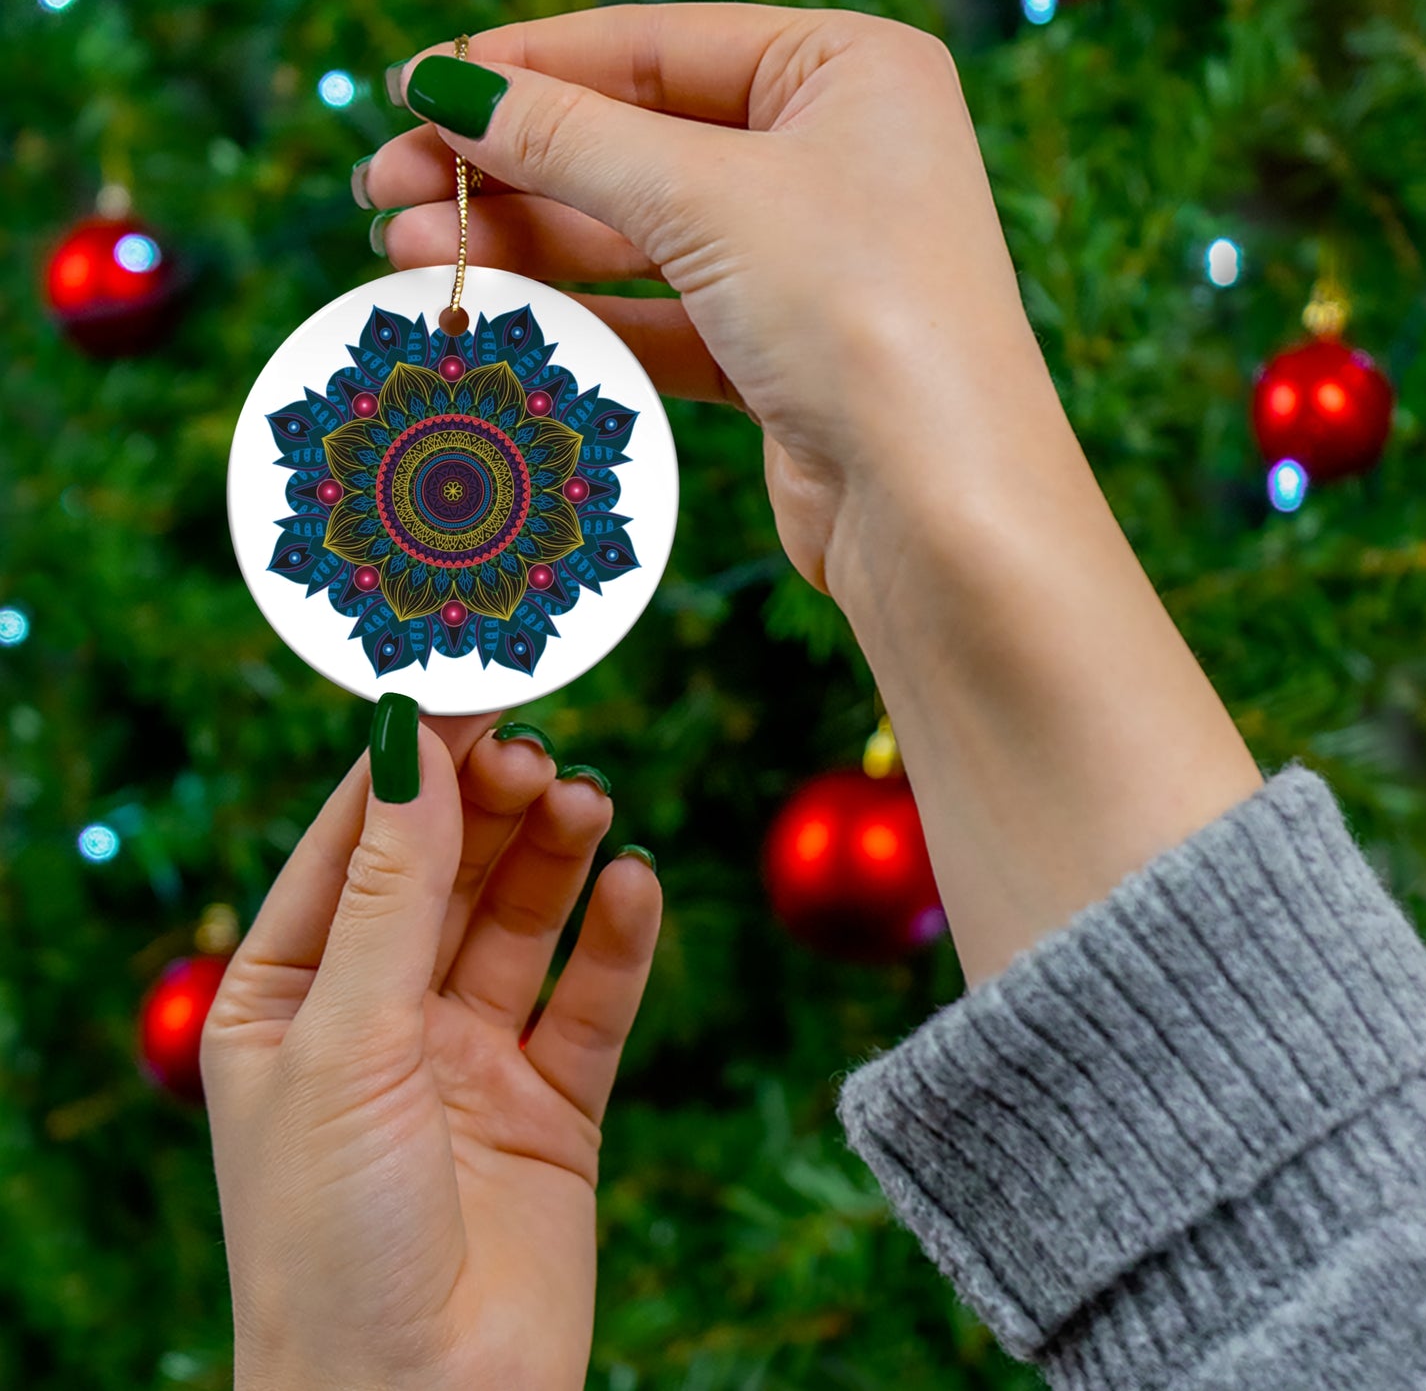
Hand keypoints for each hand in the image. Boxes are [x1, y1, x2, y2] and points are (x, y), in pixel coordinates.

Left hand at [202, 711, 661, 1390]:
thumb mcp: (346, 1041)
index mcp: (289, 997)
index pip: (353, 844)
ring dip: (555, 856)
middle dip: (490, 805)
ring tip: (587, 802)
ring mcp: (469, 1058)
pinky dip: (618, 940)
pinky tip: (635, 886)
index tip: (468, 686)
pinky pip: (591, 1000)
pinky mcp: (552, 1105)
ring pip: (521, 921)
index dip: (410, 764)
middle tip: (538, 751)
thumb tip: (413, 744)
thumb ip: (392, 891)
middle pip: (446, 871)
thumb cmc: (332, 1239)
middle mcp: (380, 1017)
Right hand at [362, 6, 1262, 985]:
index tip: (415, 92)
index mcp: (848, 72)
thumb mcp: (707, 199)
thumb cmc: (863, 316)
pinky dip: (580, 314)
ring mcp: (808, 261)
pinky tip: (491, 312)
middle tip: (384, 190)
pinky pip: (660, 314)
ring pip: (638, 236)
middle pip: (636, 143)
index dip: (526, 68)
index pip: (655, 46)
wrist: (941, 510)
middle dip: (509, 167)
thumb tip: (447, 89)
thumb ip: (570, 139)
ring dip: (526, 243)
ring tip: (408, 252)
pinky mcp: (781, 355)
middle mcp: (834, 157)